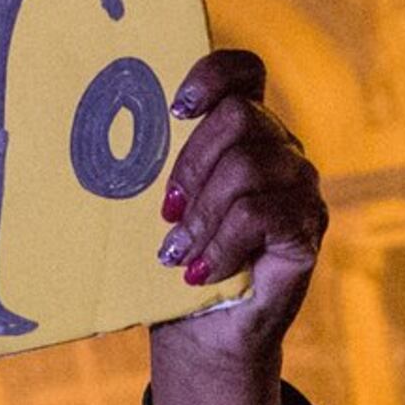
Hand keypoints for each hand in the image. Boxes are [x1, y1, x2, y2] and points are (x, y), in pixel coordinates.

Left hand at [148, 50, 328, 404]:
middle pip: (240, 118)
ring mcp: (300, 187)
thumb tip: (97, 131)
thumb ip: (155, 162)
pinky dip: (222, 243)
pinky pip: (261, 214)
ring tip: (177, 252)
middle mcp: (281, 150)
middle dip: (191, 165)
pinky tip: (201, 269)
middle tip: (164, 213)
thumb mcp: (158, 203)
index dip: (213, 74)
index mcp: (245, 131)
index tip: (175, 109)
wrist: (202, 333)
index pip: (245, 71)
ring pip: (248, 166)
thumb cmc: (175, 261)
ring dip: (202, 214)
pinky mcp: (307, 228)